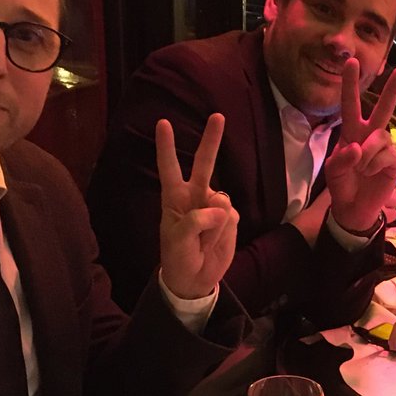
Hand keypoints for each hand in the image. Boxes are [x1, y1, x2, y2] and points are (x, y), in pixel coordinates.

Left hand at [156, 113, 238, 298]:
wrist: (195, 279)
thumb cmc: (178, 257)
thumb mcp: (178, 241)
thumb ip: (196, 221)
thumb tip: (221, 205)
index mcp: (175, 198)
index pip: (169, 168)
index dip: (167, 147)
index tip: (163, 123)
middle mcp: (196, 196)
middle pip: (205, 164)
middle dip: (211, 140)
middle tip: (218, 116)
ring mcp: (215, 206)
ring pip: (222, 199)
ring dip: (215, 223)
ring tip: (205, 241)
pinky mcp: (230, 219)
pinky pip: (232, 217)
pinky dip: (225, 231)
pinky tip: (216, 241)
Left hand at [325, 60, 395, 233]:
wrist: (353, 208)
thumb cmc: (342, 185)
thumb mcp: (333, 171)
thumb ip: (342, 158)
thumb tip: (359, 148)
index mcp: (351, 131)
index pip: (350, 104)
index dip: (350, 84)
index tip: (351, 62)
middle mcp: (370, 135)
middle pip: (383, 109)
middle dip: (392, 90)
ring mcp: (383, 148)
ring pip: (379, 137)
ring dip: (367, 154)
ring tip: (361, 169)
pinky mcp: (393, 161)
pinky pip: (385, 155)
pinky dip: (374, 164)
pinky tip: (371, 173)